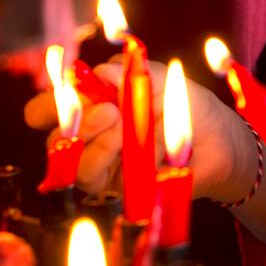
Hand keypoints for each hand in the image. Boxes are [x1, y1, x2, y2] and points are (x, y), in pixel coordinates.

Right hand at [24, 57, 250, 202]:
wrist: (220, 140)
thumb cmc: (186, 106)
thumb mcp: (161, 80)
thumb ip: (130, 73)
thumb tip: (101, 73)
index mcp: (91, 107)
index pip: (46, 112)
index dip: (46, 106)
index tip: (68, 94)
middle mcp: (90, 141)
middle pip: (54, 142)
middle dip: (77, 123)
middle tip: (110, 110)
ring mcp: (105, 169)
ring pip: (77, 167)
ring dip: (101, 144)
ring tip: (127, 128)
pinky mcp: (122, 192)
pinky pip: (106, 184)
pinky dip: (123, 164)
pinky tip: (144, 151)